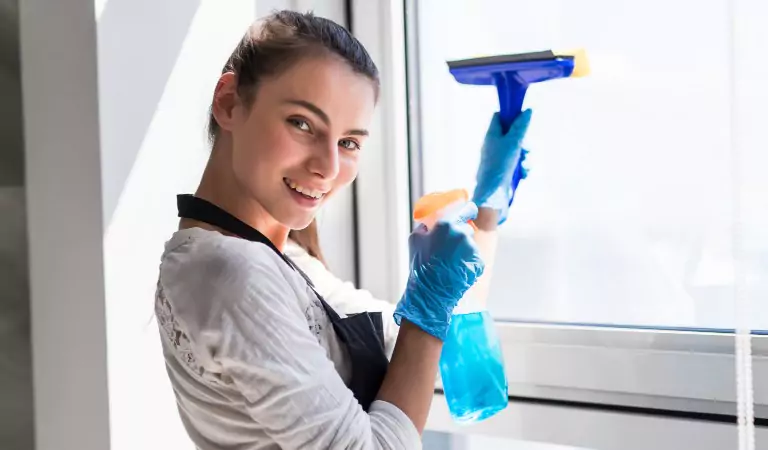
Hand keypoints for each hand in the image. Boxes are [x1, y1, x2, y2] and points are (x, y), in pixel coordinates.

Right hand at [393, 202, 484, 340]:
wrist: (430, 291)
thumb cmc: (421, 265)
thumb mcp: (415, 240)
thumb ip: (424, 227)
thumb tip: (429, 225)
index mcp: (448, 225)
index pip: (468, 209)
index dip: (469, 210)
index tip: (470, 211)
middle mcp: (463, 234)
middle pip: (467, 229)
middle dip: (460, 235)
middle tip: (449, 247)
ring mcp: (472, 249)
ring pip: (470, 245)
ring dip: (463, 251)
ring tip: (450, 263)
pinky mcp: (478, 263)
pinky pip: (475, 259)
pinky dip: (468, 263)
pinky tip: (456, 270)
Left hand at [472, 109, 532, 223]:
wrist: (493, 194)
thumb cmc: (500, 165)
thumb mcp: (513, 142)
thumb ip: (521, 126)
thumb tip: (527, 110)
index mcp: (491, 135)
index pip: (499, 117)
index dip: (511, 115)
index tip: (523, 118)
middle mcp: (494, 146)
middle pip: (513, 135)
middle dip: (524, 142)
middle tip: (526, 148)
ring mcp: (499, 159)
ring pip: (518, 151)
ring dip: (525, 158)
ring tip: (524, 166)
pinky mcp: (505, 171)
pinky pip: (518, 164)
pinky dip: (522, 168)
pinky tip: (523, 174)